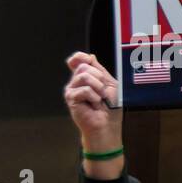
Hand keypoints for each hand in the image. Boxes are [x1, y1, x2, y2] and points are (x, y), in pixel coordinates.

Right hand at [64, 52, 124, 177]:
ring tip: (99, 99)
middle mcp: (76, 82)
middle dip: (100, 78)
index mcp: (85, 77)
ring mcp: (72, 90)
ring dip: (99, 88)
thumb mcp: (110, 85)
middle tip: (103, 93)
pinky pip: (85, 89)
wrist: (108, 126)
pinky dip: (95, 97)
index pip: (77, 60)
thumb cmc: (110, 108)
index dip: (81, 57)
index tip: (90, 60)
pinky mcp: (71, 98)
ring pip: (84, 76)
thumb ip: (100, 71)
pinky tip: (94, 105)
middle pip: (85, 66)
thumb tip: (90, 56)